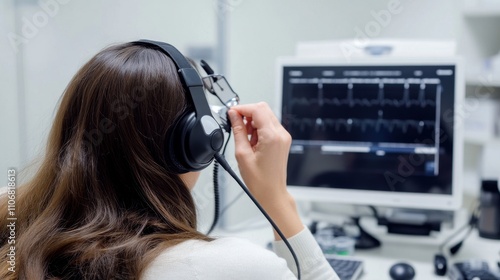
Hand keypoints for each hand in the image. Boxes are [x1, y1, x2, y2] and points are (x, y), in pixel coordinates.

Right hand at [228, 102, 302, 238]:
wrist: (272, 193)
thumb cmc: (260, 180)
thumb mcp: (242, 154)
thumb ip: (238, 131)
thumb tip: (233, 116)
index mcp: (272, 136)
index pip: (257, 110)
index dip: (242, 108)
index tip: (231, 113)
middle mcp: (281, 134)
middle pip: (263, 109)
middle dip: (247, 113)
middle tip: (236, 124)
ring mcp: (283, 137)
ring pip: (266, 116)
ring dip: (253, 121)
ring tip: (245, 138)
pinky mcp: (282, 140)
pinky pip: (269, 126)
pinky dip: (259, 128)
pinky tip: (252, 141)